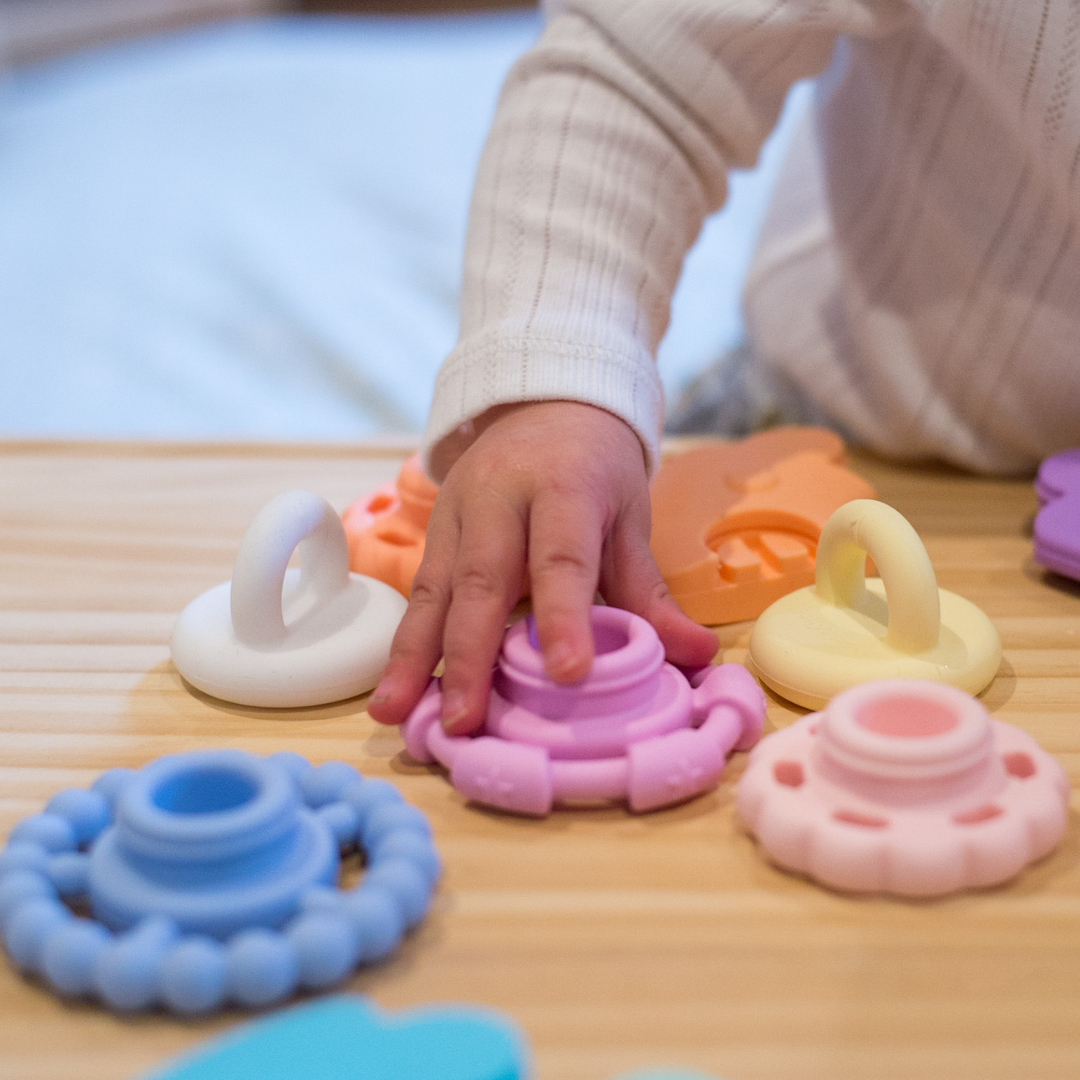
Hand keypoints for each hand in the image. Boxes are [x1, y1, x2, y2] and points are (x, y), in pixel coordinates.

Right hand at [367, 400, 716, 732]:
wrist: (543, 401)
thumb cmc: (595, 467)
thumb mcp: (629, 517)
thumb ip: (650, 591)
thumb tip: (698, 655)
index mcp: (563, 486)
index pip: (562, 557)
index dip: (564, 616)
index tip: (567, 674)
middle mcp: (499, 498)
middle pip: (482, 580)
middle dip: (468, 656)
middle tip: (463, 721)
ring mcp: (457, 512)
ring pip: (433, 588)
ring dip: (413, 656)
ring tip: (394, 712)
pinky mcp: (433, 528)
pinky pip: (418, 590)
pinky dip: (406, 641)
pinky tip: (393, 687)